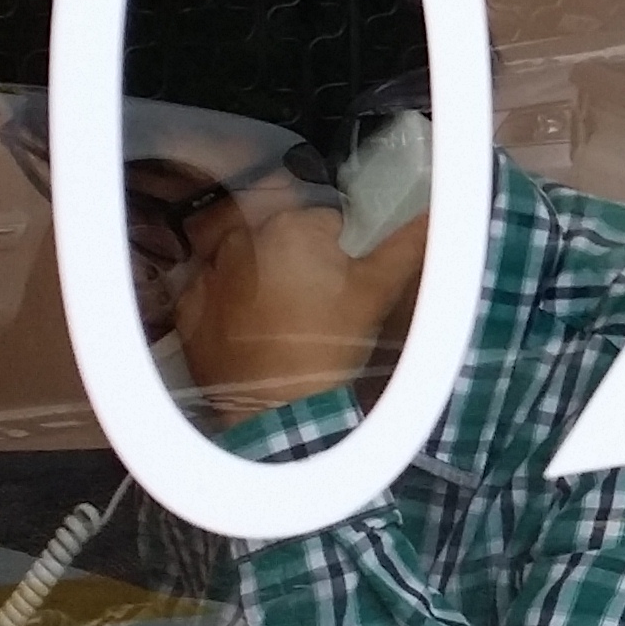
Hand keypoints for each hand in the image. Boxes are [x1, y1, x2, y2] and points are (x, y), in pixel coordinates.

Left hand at [169, 171, 427, 413]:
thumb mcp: (376, 293)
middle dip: (295, 257)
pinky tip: (243, 326)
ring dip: (257, 272)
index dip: (339, 251)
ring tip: (277, 313)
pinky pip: (208, 288)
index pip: (325, 222)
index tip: (342, 283)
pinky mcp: (187, 306)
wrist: (276, 412)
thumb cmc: (330, 346)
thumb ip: (409, 245)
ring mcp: (209, 270)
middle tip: (312, 299)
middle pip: (279, 235)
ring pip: (242, 257)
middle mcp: (242, 237)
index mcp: (292, 225)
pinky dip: (223, 300)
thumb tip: (437, 213)